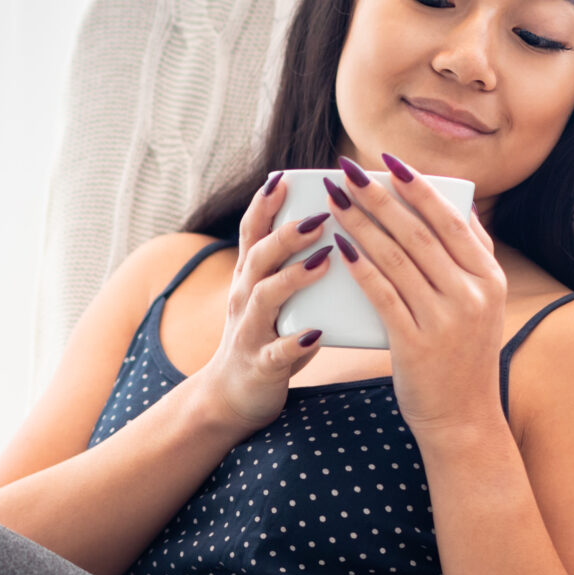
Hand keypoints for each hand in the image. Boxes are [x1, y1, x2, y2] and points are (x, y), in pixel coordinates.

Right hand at [193, 172, 337, 434]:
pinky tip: (318, 333)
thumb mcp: (272, 298)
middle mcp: (244, 298)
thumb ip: (294, 266)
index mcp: (250, 278)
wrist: (230, 397)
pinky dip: (296, 342)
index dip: (264, 204)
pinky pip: (277, 352)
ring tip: (325, 259)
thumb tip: (343, 227)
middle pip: (259, 256)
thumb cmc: (266, 337)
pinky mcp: (260, 365)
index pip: (252, 232)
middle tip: (321, 214)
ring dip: (294, 276)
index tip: (283, 178)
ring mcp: (250, 331)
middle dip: (287, 233)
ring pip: (265, 297)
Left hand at [318, 153, 509, 441]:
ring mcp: (445, 320)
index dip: (418, 188)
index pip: (451, 220)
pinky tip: (339, 246)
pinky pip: (383, 295)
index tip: (389, 162)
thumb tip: (457, 206)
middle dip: (379, 197)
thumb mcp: (482, 305)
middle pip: (418, 233)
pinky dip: (360, 266)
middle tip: (347, 171)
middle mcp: (472, 294)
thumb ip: (471, 259)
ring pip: (396, 258)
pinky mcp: (416, 344)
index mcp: (488, 279)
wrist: (463, 419)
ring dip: (361, 224)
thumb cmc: (463, 356)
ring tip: (333, 200)